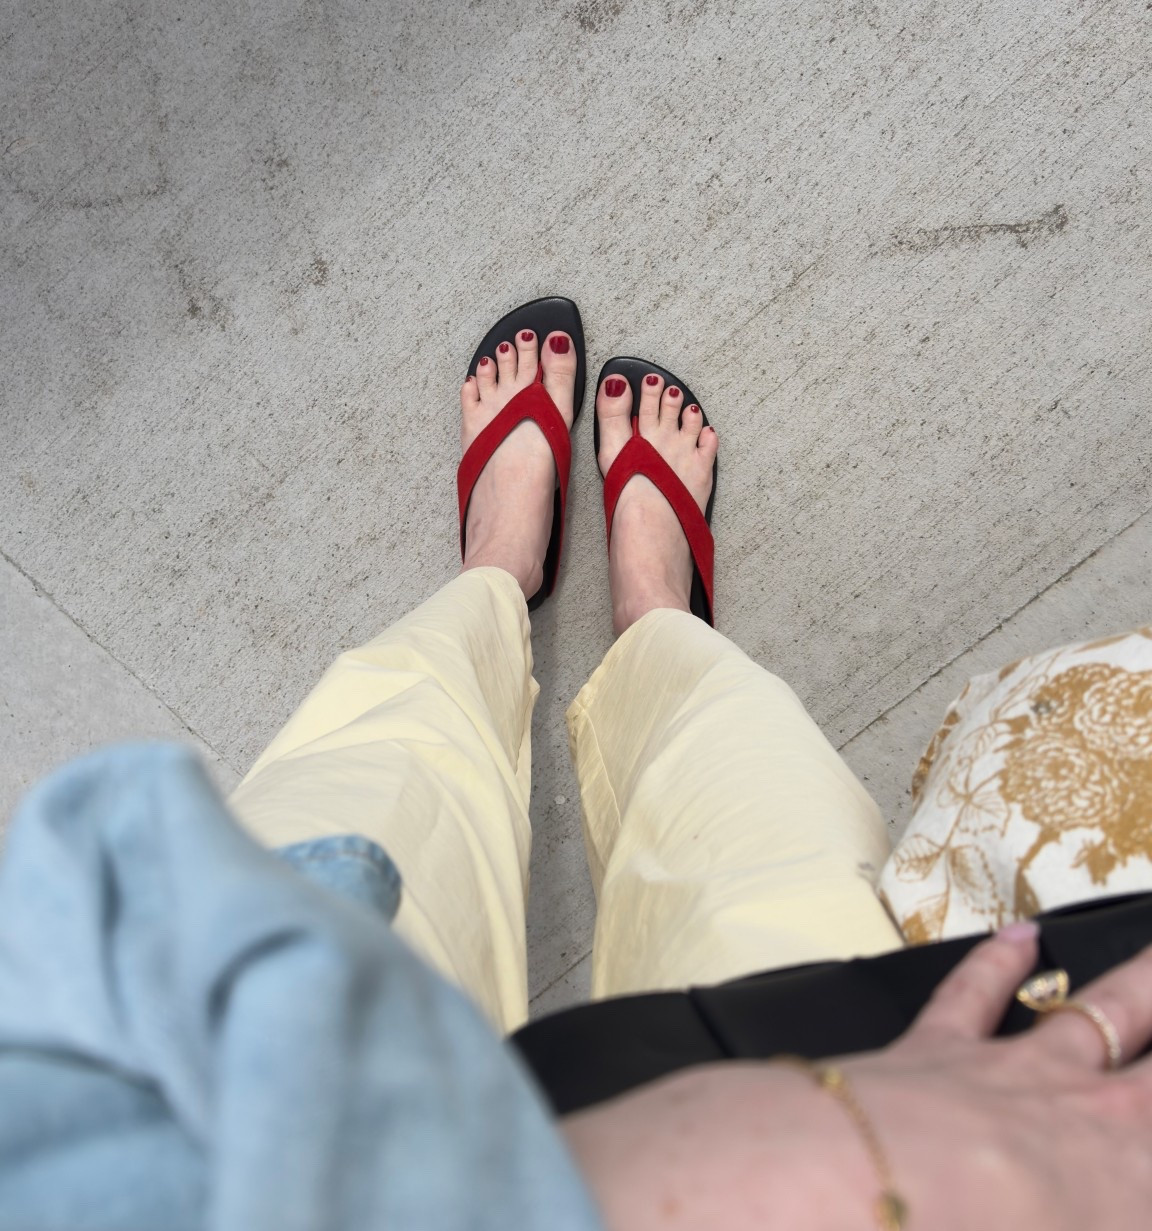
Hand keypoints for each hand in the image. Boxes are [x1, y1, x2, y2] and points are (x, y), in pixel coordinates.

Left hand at [840, 920, 1151, 1229]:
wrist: (876, 1195)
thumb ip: (1110, 1217)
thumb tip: (1110, 1214)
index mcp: (1137, 1184)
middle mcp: (1099, 1116)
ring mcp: (1021, 1069)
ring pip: (1106, 1009)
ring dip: (1148, 980)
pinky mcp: (941, 1046)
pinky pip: (978, 993)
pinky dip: (999, 962)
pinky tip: (1022, 934)